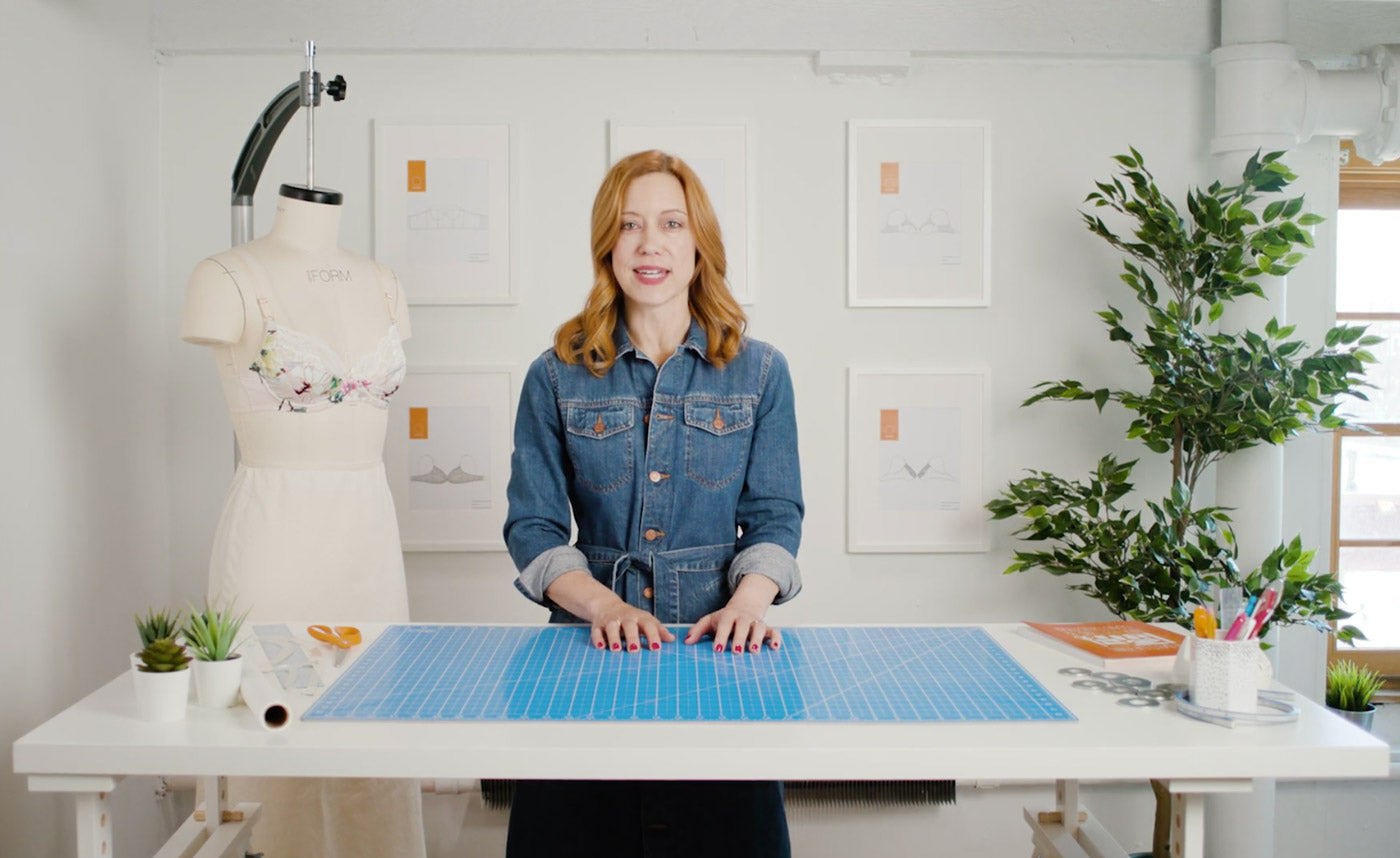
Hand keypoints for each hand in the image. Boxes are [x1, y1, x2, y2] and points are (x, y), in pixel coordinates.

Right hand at [544, 569, 675, 652]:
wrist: (608, 605)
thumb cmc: (632, 618)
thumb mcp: (646, 621)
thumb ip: (658, 630)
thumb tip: (672, 639)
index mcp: (639, 618)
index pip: (648, 625)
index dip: (653, 635)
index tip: (657, 648)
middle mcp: (625, 618)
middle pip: (629, 625)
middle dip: (632, 637)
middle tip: (635, 650)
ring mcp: (611, 621)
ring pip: (612, 627)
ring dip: (614, 638)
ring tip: (617, 650)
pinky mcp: (598, 625)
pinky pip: (597, 631)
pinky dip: (598, 639)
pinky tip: (601, 647)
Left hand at [683, 574, 782, 653]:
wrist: (745, 606)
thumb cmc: (725, 619)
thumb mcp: (710, 620)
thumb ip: (698, 630)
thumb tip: (686, 642)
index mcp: (729, 616)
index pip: (725, 624)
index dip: (721, 636)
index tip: (717, 649)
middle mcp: (744, 618)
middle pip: (743, 625)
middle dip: (740, 638)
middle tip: (736, 651)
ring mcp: (756, 622)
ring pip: (759, 627)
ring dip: (758, 638)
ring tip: (754, 651)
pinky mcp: (767, 628)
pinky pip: (775, 631)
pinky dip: (777, 638)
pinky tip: (775, 648)